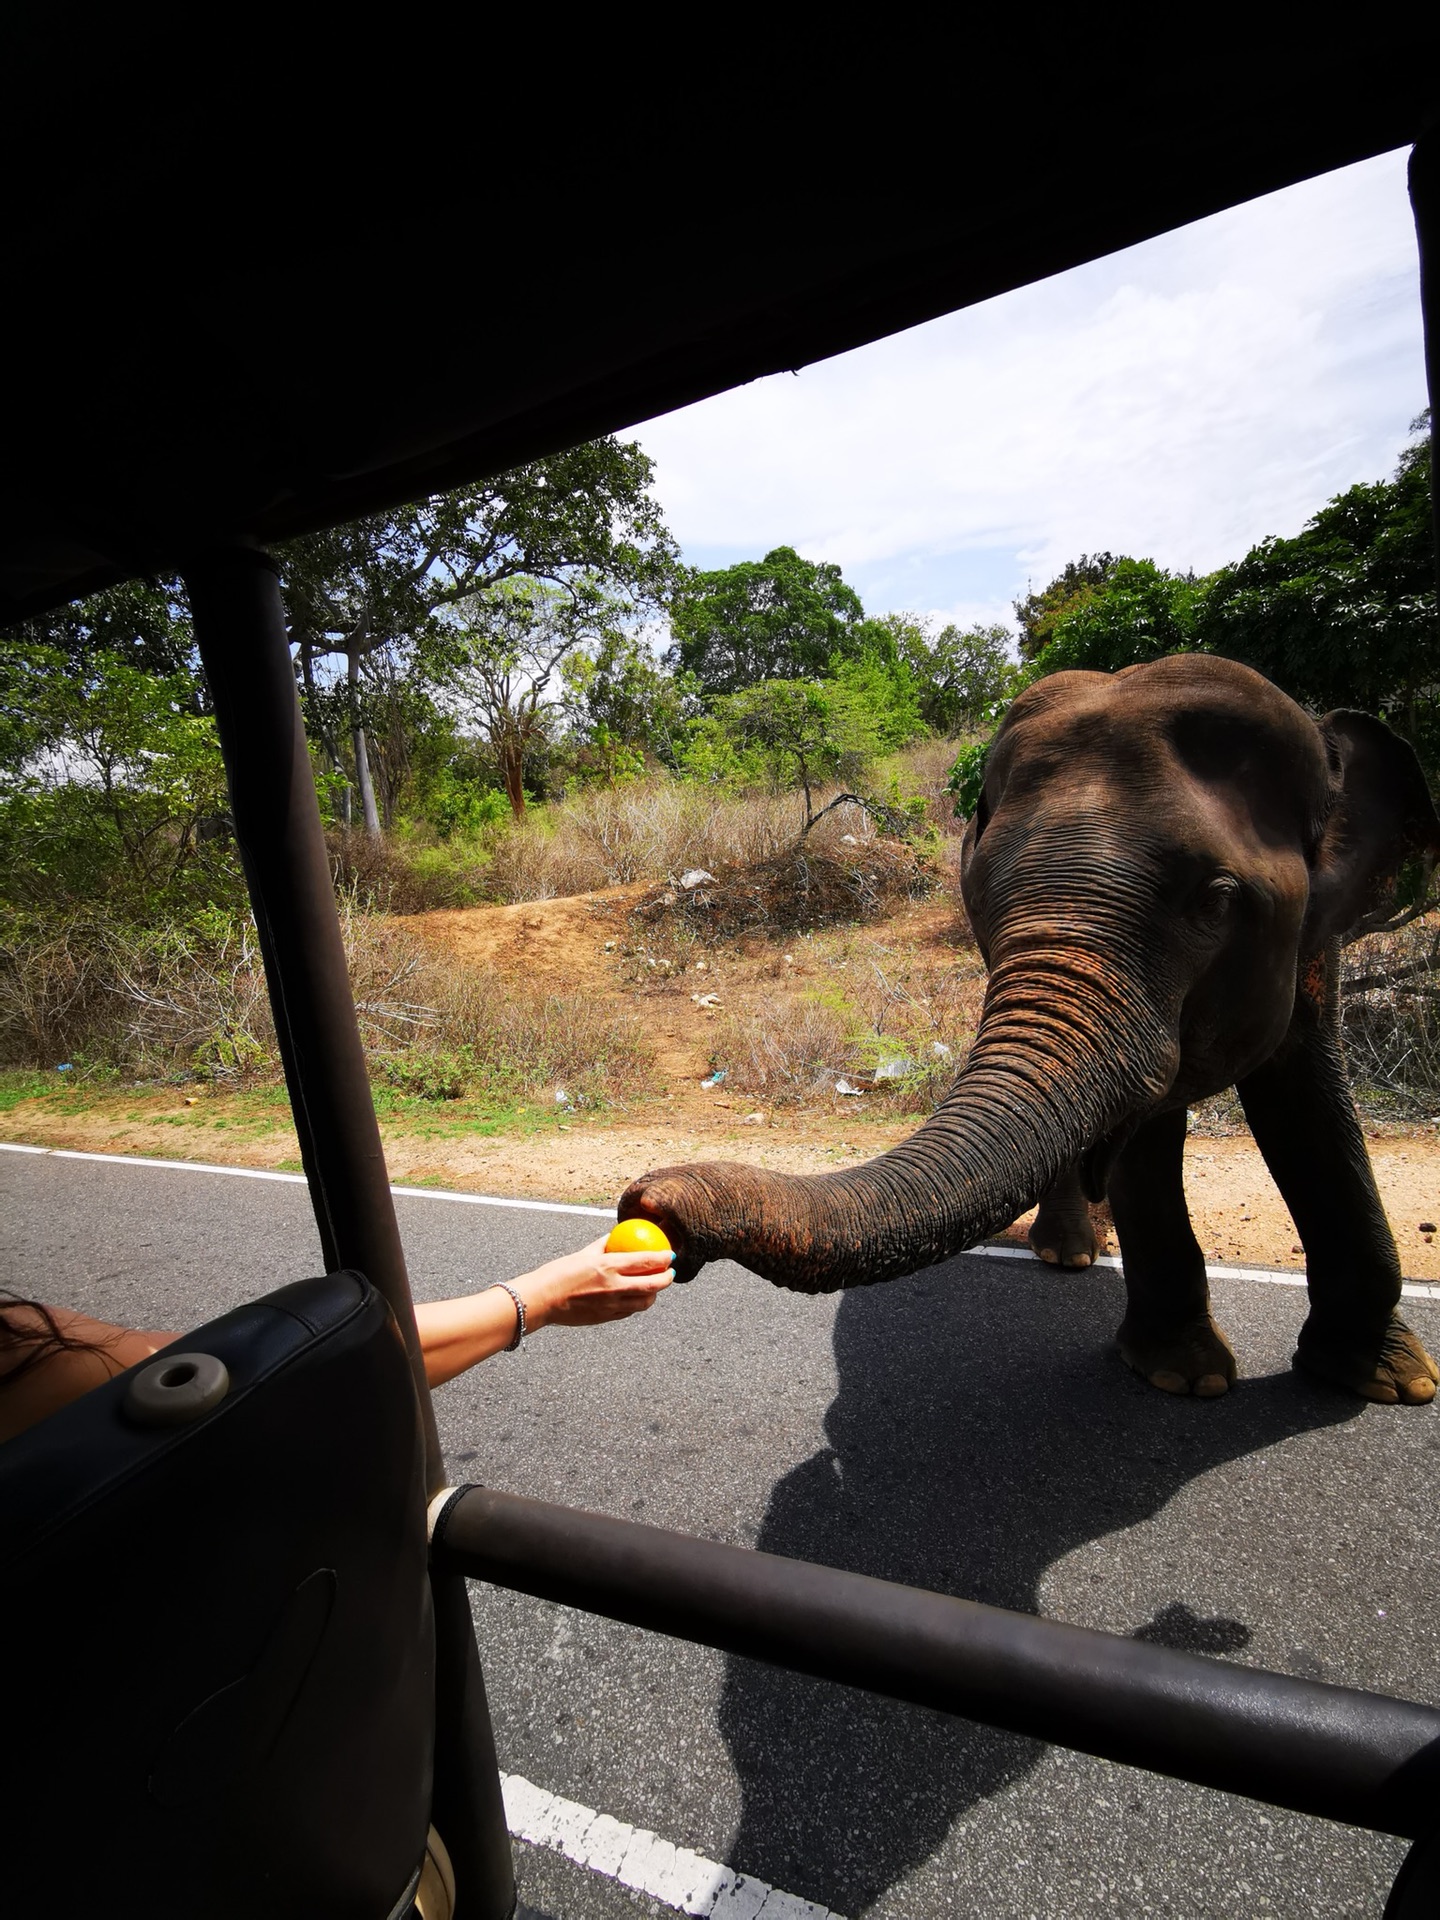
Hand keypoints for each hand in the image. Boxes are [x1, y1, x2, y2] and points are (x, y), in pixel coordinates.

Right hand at [518, 1234, 674, 1330]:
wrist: (542, 1299)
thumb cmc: (559, 1273)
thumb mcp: (582, 1253)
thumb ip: (602, 1245)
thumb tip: (615, 1235)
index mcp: (608, 1266)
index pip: (646, 1261)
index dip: (663, 1258)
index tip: (670, 1255)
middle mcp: (613, 1287)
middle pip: (652, 1285)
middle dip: (667, 1279)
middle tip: (671, 1273)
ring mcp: (611, 1305)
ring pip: (644, 1302)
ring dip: (654, 1295)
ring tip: (654, 1288)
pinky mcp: (605, 1317)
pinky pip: (628, 1311)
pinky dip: (636, 1304)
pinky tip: (635, 1298)